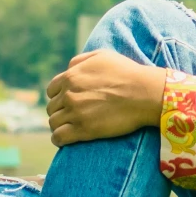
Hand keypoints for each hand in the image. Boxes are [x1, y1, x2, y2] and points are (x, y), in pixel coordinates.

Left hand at [46, 51, 169, 146]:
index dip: (58, 96)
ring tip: (67, 129)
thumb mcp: (102, 56)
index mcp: (71, 77)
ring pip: (54, 123)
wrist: (143, 93)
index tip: (66, 102)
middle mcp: (69, 94)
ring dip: (59, 126)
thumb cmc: (127, 73)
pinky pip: (59, 137)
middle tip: (70, 116)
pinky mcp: (83, 130)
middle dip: (60, 111)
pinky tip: (64, 140)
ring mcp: (75, 113)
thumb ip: (80, 60)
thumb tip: (68, 68)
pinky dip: (59, 140)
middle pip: (52, 107)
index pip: (51, 90)